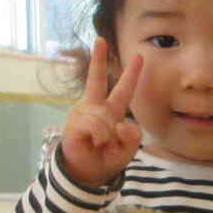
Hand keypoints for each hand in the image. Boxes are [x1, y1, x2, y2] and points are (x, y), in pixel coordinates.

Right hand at [57, 37, 143, 186]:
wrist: (88, 172)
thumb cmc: (106, 157)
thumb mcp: (127, 149)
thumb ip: (132, 136)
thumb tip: (122, 124)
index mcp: (111, 111)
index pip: (124, 90)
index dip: (132, 73)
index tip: (138, 55)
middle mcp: (96, 107)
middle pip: (98, 80)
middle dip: (99, 59)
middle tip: (101, 39)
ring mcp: (83, 113)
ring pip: (105, 118)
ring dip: (108, 136)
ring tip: (100, 144)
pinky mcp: (74, 123)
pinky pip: (97, 127)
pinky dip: (100, 138)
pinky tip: (93, 142)